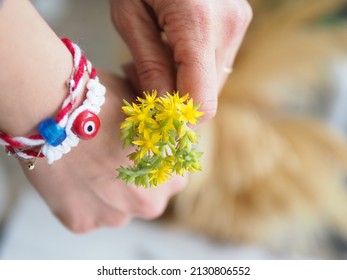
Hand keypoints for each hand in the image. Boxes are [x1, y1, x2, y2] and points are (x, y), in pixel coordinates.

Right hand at [21, 71, 185, 232]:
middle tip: (111, 160)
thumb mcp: (146, 116)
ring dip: (105, 194)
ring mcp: (115, 217)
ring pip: (115, 209)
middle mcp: (149, 205)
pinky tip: (70, 177)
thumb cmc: (107, 105)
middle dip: (133, 183)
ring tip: (87, 167)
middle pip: (145, 198)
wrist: (57, 112)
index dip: (153, 162)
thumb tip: (160, 133)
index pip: (170, 176)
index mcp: (172, 177)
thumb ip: (159, 134)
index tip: (136, 152)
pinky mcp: (82, 223)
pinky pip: (86, 214)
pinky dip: (79, 200)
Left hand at [110, 0, 251, 120]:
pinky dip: (193, 71)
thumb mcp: (129, 16)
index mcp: (198, 24)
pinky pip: (216, 65)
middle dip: (176, 102)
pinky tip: (171, 52)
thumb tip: (163, 110)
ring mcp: (237, 24)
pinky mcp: (236, 23)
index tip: (153, 119)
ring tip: (154, 62)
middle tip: (144, 84)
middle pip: (208, 96)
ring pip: (213, 83)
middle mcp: (229, 26)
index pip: (201, 101)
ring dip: (183, 85)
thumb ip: (150, 66)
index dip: (178, 120)